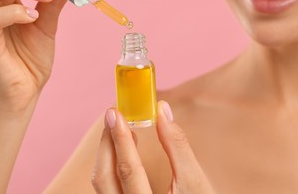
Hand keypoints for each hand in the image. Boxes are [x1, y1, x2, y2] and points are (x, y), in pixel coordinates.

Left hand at [91, 101, 214, 192]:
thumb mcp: (194, 182)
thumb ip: (177, 146)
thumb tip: (163, 111)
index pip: (128, 170)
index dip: (120, 138)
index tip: (116, 113)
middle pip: (104, 177)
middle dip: (106, 143)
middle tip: (113, 115)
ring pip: (102, 183)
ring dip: (107, 153)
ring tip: (119, 128)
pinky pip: (107, 187)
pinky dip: (111, 165)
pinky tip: (122, 151)